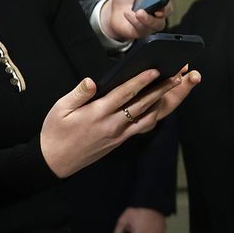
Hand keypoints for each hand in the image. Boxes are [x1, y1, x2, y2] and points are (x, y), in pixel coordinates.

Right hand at [39, 68, 201, 178]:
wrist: (55, 161)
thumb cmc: (55, 132)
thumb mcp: (60, 109)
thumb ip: (78, 94)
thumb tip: (91, 81)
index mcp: (97, 114)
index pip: (124, 94)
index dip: (141, 81)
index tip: (155, 70)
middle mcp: (112, 125)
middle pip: (142, 105)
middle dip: (161, 90)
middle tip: (177, 77)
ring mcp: (118, 135)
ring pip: (147, 118)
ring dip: (162, 103)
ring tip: (174, 90)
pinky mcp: (120, 141)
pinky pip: (141, 127)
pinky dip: (153, 116)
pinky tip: (160, 106)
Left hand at [100, 0, 172, 43]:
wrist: (113, 10)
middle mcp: (158, 9)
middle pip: (168, 11)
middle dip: (163, 9)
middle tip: (156, 7)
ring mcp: (151, 21)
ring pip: (157, 24)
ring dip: (148, 18)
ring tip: (138, 12)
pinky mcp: (143, 31)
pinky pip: (143, 29)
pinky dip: (135, 22)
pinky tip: (128, 14)